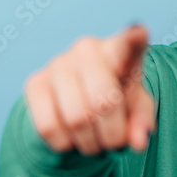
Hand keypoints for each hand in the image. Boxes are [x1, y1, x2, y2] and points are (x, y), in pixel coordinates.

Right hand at [24, 23, 155, 154]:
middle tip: (113, 142)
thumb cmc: (114, 99)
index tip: (139, 32)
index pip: (128, 44)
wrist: (76, 99)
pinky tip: (70, 136)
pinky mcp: (34, 83)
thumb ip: (142, 121)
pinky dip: (64, 144)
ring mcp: (58, 63)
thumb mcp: (136, 108)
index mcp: (119, 51)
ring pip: (76, 119)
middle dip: (113, 135)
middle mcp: (88, 49)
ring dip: (89, 144)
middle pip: (104, 103)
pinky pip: (49, 127)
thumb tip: (138, 142)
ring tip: (94, 141)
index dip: (134, 40)